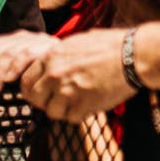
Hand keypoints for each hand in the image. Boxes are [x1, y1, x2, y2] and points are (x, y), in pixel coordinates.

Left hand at [0, 31, 60, 96]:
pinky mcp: (44, 48)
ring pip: (6, 54)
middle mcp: (22, 37)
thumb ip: (8, 67)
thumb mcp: (25, 64)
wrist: (76, 60)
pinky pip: (23, 56)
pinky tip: (9, 81)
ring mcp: (33, 41)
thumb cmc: (48, 67)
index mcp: (14, 39)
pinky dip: (13, 69)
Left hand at [20, 27, 135, 121]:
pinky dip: (80, 114)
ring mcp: (67, 91)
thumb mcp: (78, 42)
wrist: (133, 55)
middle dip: (45, 101)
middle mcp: (55, 74)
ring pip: (52, 112)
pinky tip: (90, 103)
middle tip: (58, 100)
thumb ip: (59, 56)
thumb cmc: (111, 45)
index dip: (33, 89)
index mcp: (52, 57)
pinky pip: (71, 118)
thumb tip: (49, 66)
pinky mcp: (82, 105)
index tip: (41, 92)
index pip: (26, 81)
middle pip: (35, 99)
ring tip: (78, 101)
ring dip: (63, 110)